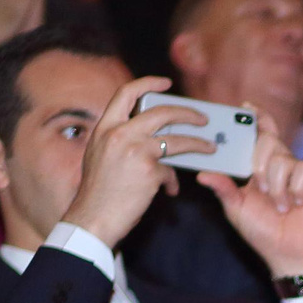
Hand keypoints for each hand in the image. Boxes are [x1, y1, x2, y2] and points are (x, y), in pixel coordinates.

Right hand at [60, 74, 212, 247]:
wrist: (92, 220)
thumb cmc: (98, 193)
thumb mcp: (100, 156)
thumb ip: (119, 140)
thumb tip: (152, 138)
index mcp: (105, 128)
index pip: (126, 93)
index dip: (148, 83)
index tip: (165, 83)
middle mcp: (119, 134)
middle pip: (162, 112)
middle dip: (187, 113)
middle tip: (202, 119)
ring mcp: (135, 150)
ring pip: (177, 139)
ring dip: (198, 143)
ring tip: (209, 148)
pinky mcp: (149, 170)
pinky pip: (170, 171)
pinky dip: (172, 181)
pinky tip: (169, 190)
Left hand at [201, 109, 302, 277]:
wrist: (287, 252)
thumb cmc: (262, 231)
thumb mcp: (237, 207)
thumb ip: (223, 188)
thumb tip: (202, 174)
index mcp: (263, 166)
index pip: (262, 134)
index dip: (257, 117)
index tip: (245, 106)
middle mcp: (284, 164)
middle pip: (270, 140)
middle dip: (260, 161)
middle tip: (260, 186)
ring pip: (284, 158)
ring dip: (276, 185)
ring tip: (279, 205)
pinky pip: (302, 170)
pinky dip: (293, 190)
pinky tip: (296, 204)